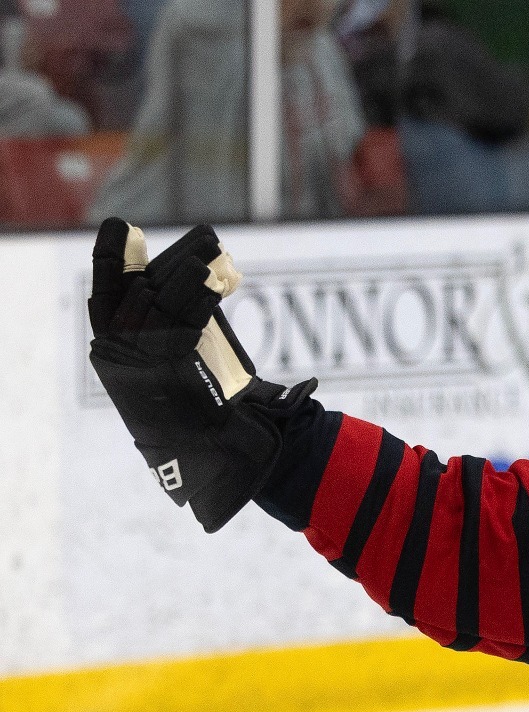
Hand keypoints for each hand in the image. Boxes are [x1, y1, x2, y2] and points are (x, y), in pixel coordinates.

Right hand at [88, 218, 284, 532]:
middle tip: (206, 237)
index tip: (124, 229)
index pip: (106, 297)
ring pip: (164, 301)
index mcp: (113, 356)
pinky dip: (203, 296)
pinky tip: (219, 279)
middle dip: (172, 259)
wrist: (217, 462)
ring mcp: (141, 364)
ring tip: (217, 250)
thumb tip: (193, 278)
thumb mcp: (177, 368)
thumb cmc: (200, 417)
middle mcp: (119, 357)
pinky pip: (186, 321)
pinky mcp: (172, 370)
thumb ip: (175, 330)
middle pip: (141, 291)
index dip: (112, 260)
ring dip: (193, 271)